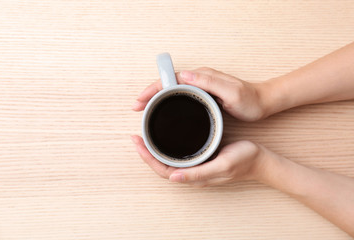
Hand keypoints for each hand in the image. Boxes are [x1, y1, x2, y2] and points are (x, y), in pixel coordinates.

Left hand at [131, 135, 265, 186]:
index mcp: (195, 176)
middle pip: (162, 166)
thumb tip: (173, 178)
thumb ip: (198, 173)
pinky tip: (165, 139)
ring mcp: (196, 166)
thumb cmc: (244, 161)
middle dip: (146, 153)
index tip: (138, 142)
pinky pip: (178, 155)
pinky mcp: (201, 158)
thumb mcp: (222, 165)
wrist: (259, 159)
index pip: (163, 170)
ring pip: (168, 161)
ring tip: (145, 138)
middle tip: (136, 137)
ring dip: (154, 151)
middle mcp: (193, 173)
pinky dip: (167, 148)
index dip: (148, 158)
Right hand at [132, 67, 270, 121]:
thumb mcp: (231, 91)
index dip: (153, 89)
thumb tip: (184, 75)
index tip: (141, 100)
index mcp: (202, 77)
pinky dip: (168, 101)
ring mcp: (201, 87)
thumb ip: (209, 82)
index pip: (171, 80)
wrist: (262, 103)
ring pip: (172, 90)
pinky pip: (180, 96)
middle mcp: (199, 79)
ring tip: (146, 108)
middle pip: (168, 84)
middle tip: (137, 106)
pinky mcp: (204, 95)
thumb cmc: (249, 100)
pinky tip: (165, 110)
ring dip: (157, 97)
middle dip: (150, 93)